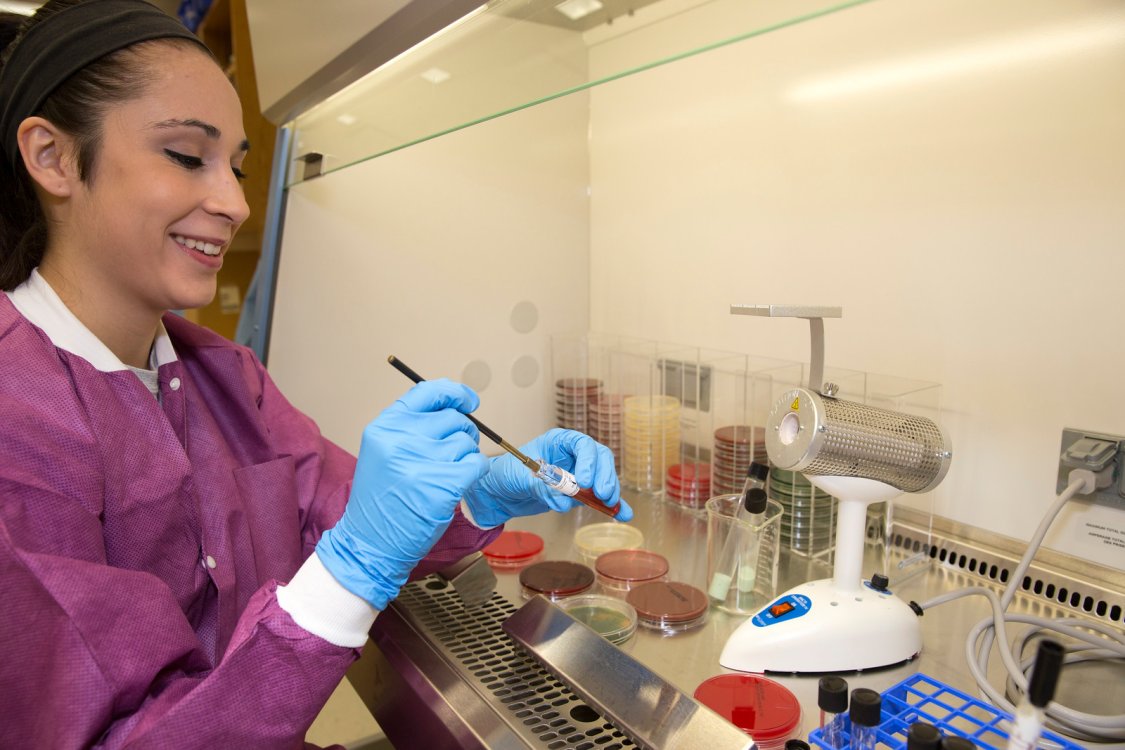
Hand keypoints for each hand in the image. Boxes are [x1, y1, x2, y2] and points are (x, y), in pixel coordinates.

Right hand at [316, 379, 489, 608]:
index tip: (468, 401)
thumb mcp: (383, 452)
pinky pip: (477, 464)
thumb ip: (411, 428)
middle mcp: (401, 439)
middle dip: (463, 434)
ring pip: (467, 442)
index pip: (428, 391)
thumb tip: (456, 408)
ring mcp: (422, 461)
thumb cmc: (382, 500)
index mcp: (385, 426)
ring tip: (446, 476)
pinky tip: (459, 485)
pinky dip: (476, 472)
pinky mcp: (442, 485)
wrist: (369, 543)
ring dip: (466, 457)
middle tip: (452, 455)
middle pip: (454, 418)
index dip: (455, 393)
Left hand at [462, 428, 631, 527]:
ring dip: (609, 492)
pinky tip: (622, 514)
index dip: (589, 461)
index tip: (585, 481)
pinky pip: (597, 498)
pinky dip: (610, 506)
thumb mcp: (520, 477)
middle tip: (602, 495)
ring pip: (602, 479)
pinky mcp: (577, 494)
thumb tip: (564, 500)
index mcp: (559, 441)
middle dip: (604, 477)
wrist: (496, 493)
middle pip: (599, 460)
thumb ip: (543, 486)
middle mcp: (572, 455)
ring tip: (610, 506)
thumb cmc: (504, 474)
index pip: (582, 445)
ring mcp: (577, 474)